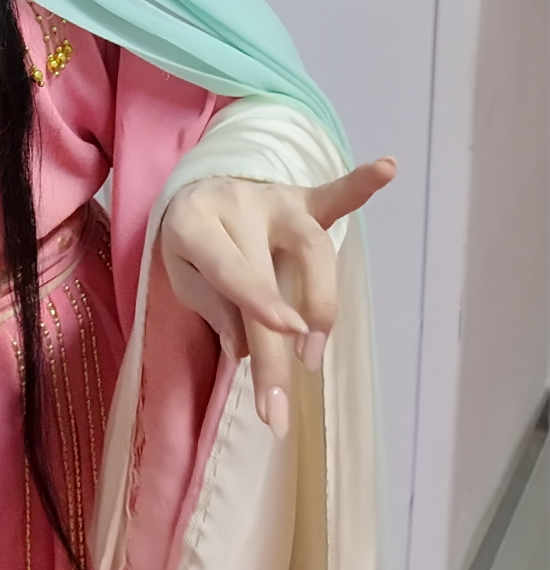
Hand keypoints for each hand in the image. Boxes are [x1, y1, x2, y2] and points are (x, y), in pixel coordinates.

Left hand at [159, 158, 395, 434]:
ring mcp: (273, 200)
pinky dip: (360, 185)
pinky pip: (333, 195)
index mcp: (195, 224)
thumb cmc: (192, 246)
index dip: (257, 302)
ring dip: (322, 298)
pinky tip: (387, 170)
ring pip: (312, 243)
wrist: (195, 192)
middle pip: (270, 271)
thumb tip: (245, 351)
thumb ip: (213, 308)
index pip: (229, 268)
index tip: (287, 340)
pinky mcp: (301, 199)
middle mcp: (237, 206)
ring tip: (315, 349)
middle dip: (279, 339)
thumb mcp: (182, 277)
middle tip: (281, 399)